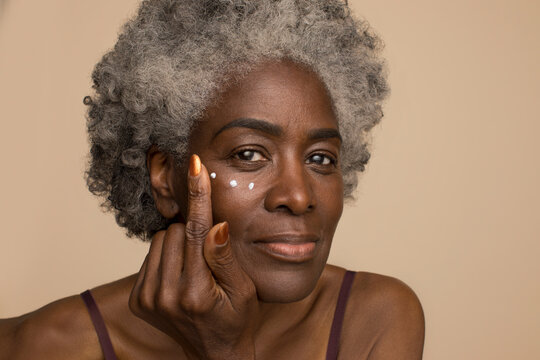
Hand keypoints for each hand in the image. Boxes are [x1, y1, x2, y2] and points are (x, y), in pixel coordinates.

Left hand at [129, 154, 257, 359]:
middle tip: (209, 258)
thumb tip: (215, 224)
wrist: (214, 353)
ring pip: (161, 239)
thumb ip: (225, 258)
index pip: (198, 231)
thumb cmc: (236, 320)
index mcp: (196, 292)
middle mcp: (165, 295)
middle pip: (177, 231)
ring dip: (180, 244)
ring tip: (195, 269)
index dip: (199, 195)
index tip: (195, 166)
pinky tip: (180, 276)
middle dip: (195, 234)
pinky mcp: (138, 298)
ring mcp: (148, 298)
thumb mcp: (244, 290)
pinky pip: (152, 254)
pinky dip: (168, 256)